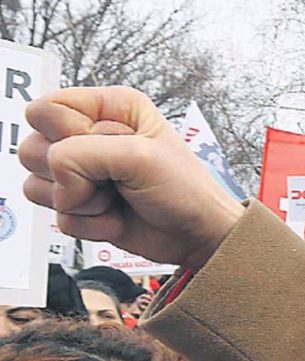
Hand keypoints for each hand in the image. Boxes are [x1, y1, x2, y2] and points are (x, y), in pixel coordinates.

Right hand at [19, 86, 243, 270]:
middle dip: (74, 174)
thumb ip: (82, 153)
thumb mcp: (140, 157)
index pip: (45, 111)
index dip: (68, 135)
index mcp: (108, 108)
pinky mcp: (80, 205)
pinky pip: (56, 217)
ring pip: (36, 184)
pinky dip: (89, 224)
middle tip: (115, 179)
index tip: (110, 150)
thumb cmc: (185, 190)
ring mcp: (82, 173)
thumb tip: (54, 172)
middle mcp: (89, 136)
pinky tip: (117, 217)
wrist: (198, 234)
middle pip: (33, 148)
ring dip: (81, 202)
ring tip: (117, 198)